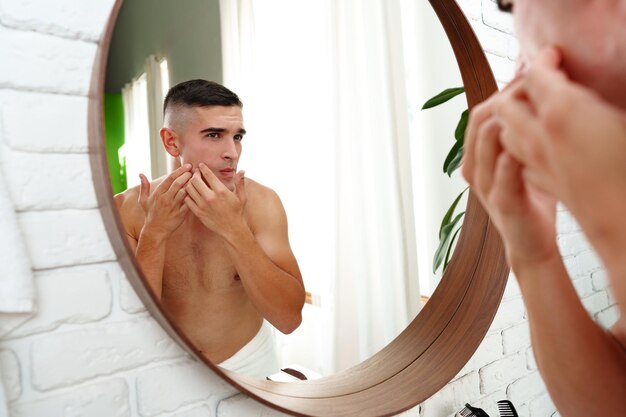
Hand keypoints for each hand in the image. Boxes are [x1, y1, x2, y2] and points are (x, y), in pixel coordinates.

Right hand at [138, 164, 191, 238]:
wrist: (156, 231)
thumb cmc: (151, 214)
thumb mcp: (144, 201)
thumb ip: (144, 187)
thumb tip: (141, 174)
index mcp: (158, 193)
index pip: (170, 178)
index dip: (180, 170)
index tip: (188, 166)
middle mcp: (165, 199)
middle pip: (178, 183)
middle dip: (187, 175)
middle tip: (195, 171)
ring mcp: (173, 206)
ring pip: (184, 192)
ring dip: (192, 184)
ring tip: (198, 179)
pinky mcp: (180, 214)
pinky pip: (189, 202)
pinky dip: (194, 196)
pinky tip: (199, 192)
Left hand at [184, 163, 246, 237]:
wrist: (232, 229)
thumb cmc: (237, 211)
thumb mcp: (241, 196)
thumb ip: (240, 183)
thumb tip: (242, 170)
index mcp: (221, 191)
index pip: (208, 174)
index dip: (203, 168)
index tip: (201, 165)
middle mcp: (211, 197)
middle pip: (195, 180)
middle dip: (194, 174)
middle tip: (195, 173)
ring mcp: (203, 205)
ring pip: (189, 189)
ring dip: (189, 183)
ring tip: (192, 182)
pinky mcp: (198, 212)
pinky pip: (187, 200)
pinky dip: (187, 194)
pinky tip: (190, 193)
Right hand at [463, 87, 558, 270]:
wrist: (530, 243)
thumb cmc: (530, 197)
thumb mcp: (524, 157)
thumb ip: (523, 130)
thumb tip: (536, 89)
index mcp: (479, 155)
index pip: (482, 111)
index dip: (505, 87)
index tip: (533, 66)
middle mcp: (477, 167)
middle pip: (480, 120)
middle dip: (508, 96)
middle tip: (534, 80)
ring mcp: (486, 186)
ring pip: (486, 142)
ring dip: (509, 119)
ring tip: (535, 103)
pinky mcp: (502, 204)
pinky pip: (502, 176)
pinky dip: (512, 158)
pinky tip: (528, 144)